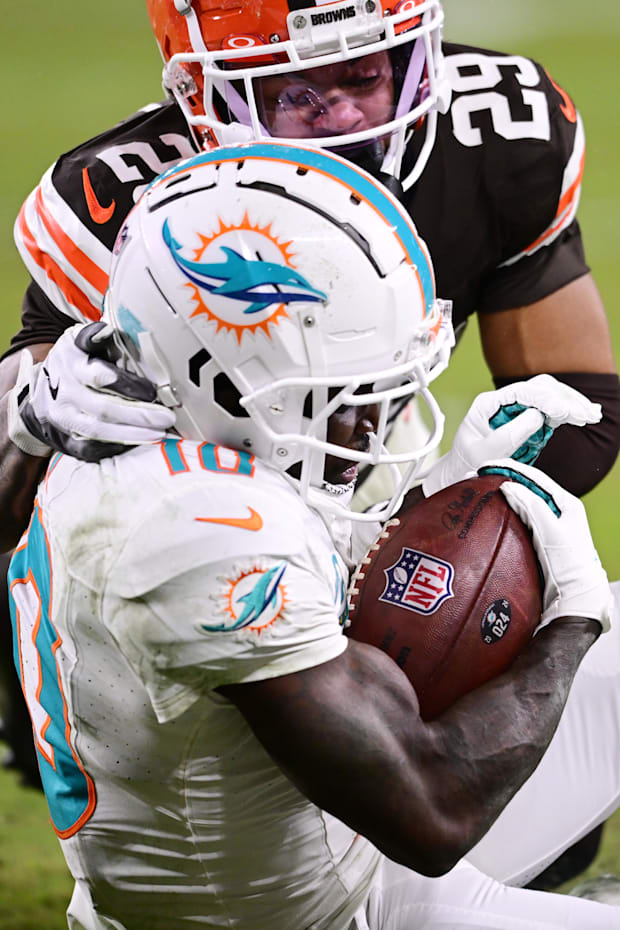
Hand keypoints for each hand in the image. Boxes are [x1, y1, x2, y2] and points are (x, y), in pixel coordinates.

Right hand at [8, 322, 175, 461]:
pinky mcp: (63, 440)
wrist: (39, 391)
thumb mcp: (79, 341)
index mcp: (71, 363)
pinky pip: (89, 450)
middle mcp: (64, 392)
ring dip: (131, 435)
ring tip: (159, 434)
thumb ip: (97, 336)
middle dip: (139, 415)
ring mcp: (62, 419)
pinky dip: (114, 449)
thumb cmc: (72, 362)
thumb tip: (110, 330)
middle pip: (104, 408)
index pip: (101, 376)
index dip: (130, 386)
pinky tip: (137, 445)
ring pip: (97, 432)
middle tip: (167, 418)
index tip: (154, 391)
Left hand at [422, 374, 600, 496]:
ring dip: (570, 404)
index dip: (545, 398)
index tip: (563, 411)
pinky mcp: (525, 418)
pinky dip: (568, 412)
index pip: (521, 391)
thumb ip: (508, 434)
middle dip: (564, 399)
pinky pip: (550, 409)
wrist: (462, 472)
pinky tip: (584, 415)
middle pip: (539, 388)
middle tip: (585, 414)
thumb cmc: (468, 463)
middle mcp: (503, 401)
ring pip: (549, 396)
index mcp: (487, 404)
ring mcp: (516, 408)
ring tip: (591, 415)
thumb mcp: (485, 453)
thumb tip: (536, 415)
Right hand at [479, 459, 611, 632]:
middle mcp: (557, 513)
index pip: (535, 477)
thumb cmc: (571, 568)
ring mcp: (546, 527)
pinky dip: (504, 514)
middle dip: (504, 479)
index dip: (510, 468)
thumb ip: (531, 506)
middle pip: (526, 488)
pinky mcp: (536, 542)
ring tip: (483, 492)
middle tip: (481, 478)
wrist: (574, 600)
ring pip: (521, 504)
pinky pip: (517, 521)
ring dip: (502, 497)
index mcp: (567, 504)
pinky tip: (492, 516)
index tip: (488, 467)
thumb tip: (509, 486)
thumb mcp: (552, 532)